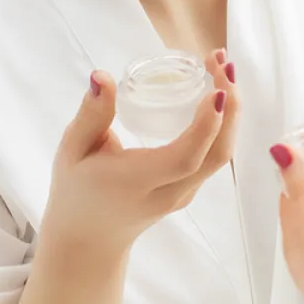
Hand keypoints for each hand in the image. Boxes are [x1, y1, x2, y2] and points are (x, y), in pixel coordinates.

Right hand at [35, 48, 239, 263]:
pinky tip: (216, 92)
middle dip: (230, 108)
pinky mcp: (190, 189)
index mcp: (138, 183)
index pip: (186, 157)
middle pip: (216, 155)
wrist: (89, 239)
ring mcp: (184, 194)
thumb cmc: (76, 190)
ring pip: (221, 155)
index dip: (207, 124)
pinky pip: (214, 155)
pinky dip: (222, 123)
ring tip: (222, 69)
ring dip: (230, 112)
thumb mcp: (73, 151)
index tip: (217, 88)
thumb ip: (91, 115)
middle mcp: (169, 193)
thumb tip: (101, 76)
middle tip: (223, 64)